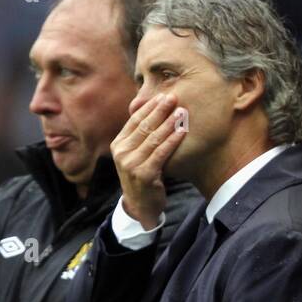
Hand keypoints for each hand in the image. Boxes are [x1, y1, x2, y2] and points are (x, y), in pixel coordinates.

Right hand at [111, 93, 186, 227]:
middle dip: (160, 110)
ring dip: (169, 123)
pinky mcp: (144, 174)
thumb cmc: (142, 176)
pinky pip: (161, 153)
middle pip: (144, 126)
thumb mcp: (136, 153)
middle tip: (174, 97)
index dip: (150, 107)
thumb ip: (139, 134)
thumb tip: (145, 105)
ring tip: (182, 112)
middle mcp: (121, 153)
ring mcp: (131, 165)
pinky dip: (172, 140)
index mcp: (118, 144)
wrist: (141, 206)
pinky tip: (182, 131)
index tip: (163, 95)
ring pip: (153, 138)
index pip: (134, 120)